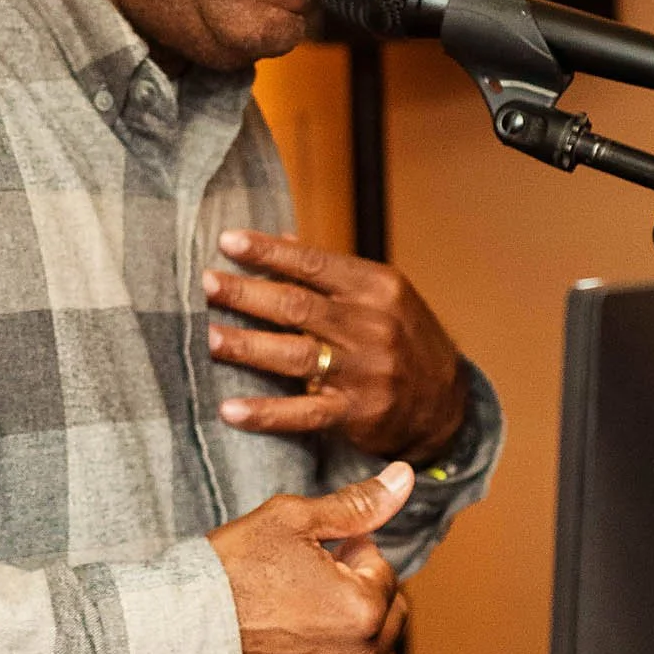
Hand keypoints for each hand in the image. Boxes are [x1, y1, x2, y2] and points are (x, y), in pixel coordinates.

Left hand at [203, 229, 467, 462]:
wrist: (448, 404)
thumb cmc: (404, 338)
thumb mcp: (381, 295)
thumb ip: (330, 273)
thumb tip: (278, 240)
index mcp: (376, 287)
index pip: (313, 263)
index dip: (268, 252)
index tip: (226, 241)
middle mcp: (372, 325)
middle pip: (297, 306)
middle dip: (246, 294)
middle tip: (205, 284)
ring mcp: (364, 371)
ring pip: (295, 355)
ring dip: (247, 346)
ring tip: (207, 338)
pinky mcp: (356, 413)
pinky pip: (303, 413)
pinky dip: (265, 412)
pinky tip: (230, 410)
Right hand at [208, 464, 411, 653]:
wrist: (176, 639)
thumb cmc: (229, 574)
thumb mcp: (290, 522)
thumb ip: (356, 505)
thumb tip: (404, 477)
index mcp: (363, 608)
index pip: (382, 569)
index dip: (345, 555)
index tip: (305, 558)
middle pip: (386, 613)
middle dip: (357, 595)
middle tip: (303, 586)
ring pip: (373, 653)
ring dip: (352, 634)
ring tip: (298, 618)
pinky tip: (292, 650)